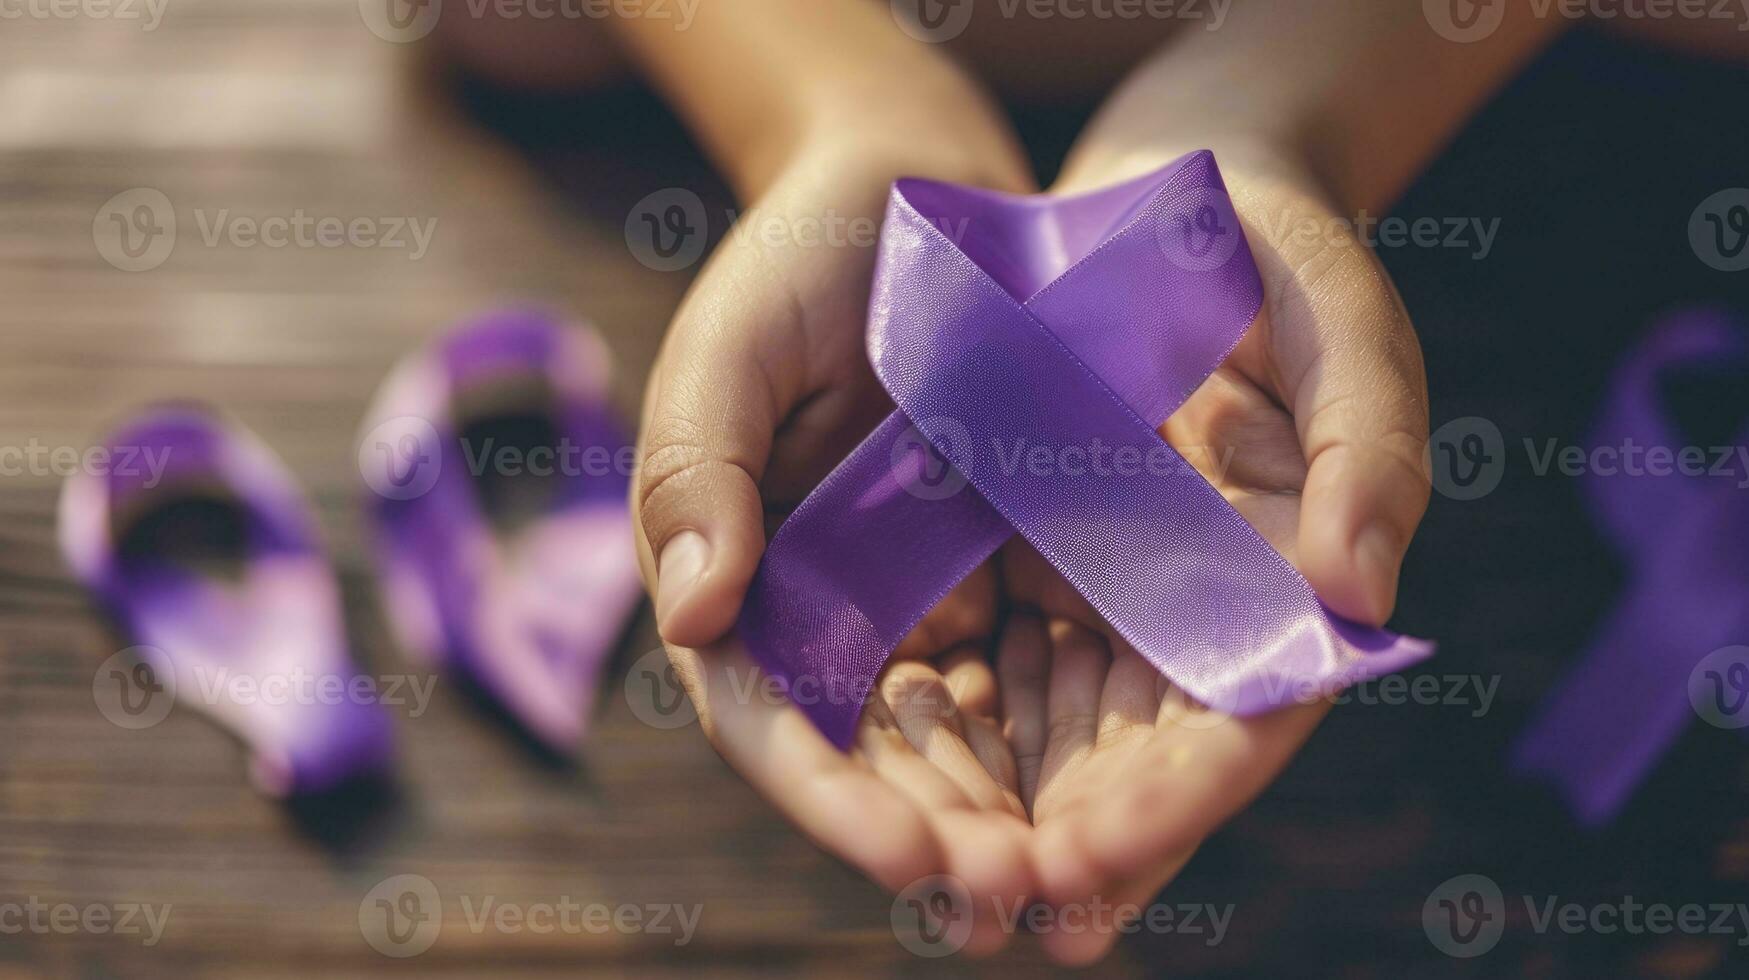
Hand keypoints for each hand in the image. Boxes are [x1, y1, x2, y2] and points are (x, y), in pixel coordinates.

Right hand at [632, 123, 1045, 953]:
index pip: (769, 715)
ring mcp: (914, 594)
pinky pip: (1036, 664)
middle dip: (936, 835)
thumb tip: (688, 611)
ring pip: (959, 736)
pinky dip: (1070, 730)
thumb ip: (697, 468)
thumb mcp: (731, 345)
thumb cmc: (802, 258)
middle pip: (871, 756)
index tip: (906, 859)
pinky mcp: (1002, 567)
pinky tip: (1125, 780)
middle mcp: (823, 609)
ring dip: (1009, 812)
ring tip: (1076, 877)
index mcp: (736, 576)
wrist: (915, 188)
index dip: (828, 797)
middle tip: (1015, 897)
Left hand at [993, 141, 1431, 962]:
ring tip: (937, 895)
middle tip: (989, 911)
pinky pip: (994, 666)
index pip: (1246, 720)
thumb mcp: (1345, 325)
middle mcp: (1204, 610)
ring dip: (1006, 818)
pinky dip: (958, 728)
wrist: (1170, 197)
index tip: (1090, 858)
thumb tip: (1364, 601)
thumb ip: (1373, 451)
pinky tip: (897, 787)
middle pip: (1144, 760)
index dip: (1176, 802)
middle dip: (1074, 844)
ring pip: (1065, 737)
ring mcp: (1118, 593)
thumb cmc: (1279, 256)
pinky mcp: (1038, 564)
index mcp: (1295, 579)